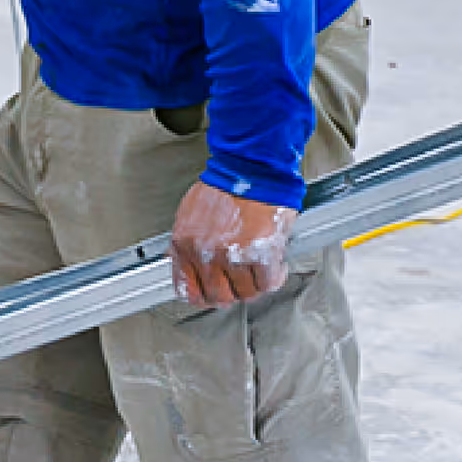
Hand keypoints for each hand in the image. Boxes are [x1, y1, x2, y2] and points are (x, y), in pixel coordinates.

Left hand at [169, 182, 295, 308]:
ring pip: (245, 294)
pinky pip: (268, 283)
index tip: (211, 294)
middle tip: (240, 285)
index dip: (203, 295)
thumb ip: (187, 241)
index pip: (188, 290)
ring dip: (254, 286)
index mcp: (184, 243)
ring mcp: (232, 257)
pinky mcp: (260, 255)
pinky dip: (275, 278)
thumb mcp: (190, 213)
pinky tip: (276, 267)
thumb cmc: (225, 182)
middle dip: (231, 293)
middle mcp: (205, 254)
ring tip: (259, 272)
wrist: (251, 165)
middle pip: (217, 296)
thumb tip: (187, 263)